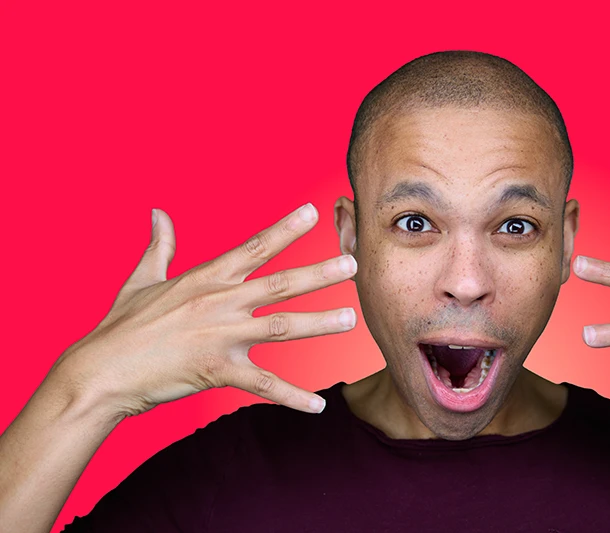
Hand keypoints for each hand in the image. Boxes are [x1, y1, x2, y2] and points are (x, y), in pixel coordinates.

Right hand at [50, 203, 356, 416]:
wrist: (100, 371)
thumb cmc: (121, 326)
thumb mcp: (141, 278)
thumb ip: (159, 244)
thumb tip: (157, 212)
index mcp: (206, 277)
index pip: (254, 246)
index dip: (286, 229)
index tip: (314, 213)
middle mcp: (220, 301)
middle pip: (281, 283)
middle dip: (320, 273)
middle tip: (354, 265)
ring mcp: (221, 336)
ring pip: (283, 326)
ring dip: (320, 324)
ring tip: (351, 320)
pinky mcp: (218, 370)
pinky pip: (264, 384)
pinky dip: (292, 397)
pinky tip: (318, 406)